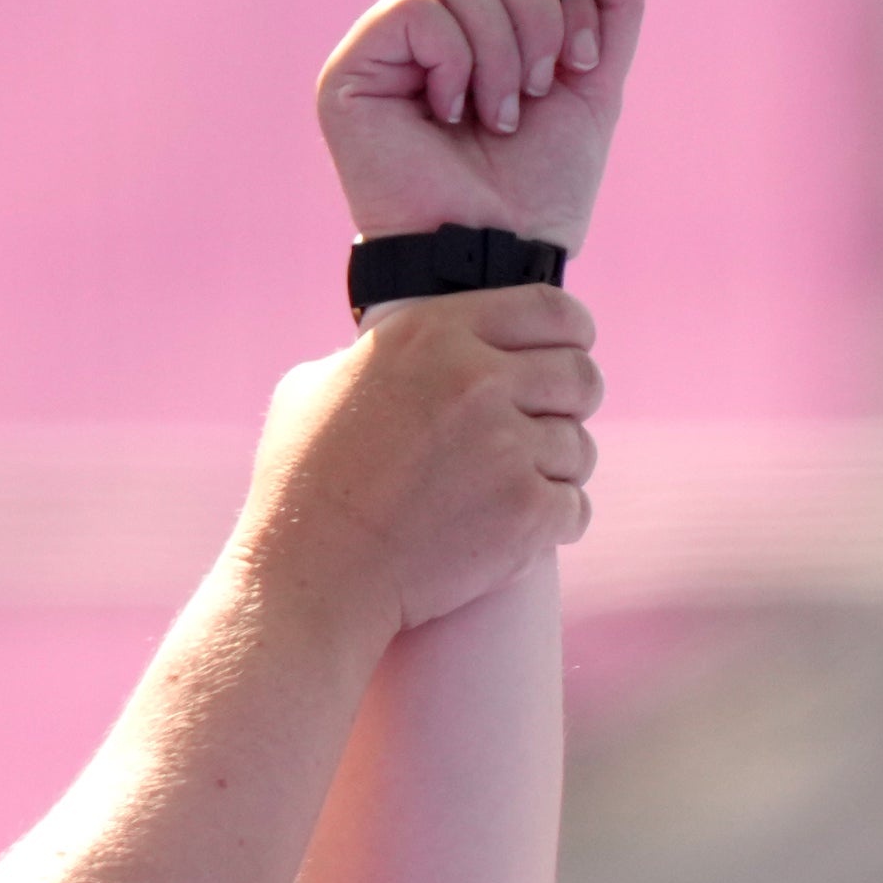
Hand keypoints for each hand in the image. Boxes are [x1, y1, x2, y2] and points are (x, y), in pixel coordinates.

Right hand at [241, 287, 598, 631]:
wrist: (313, 573)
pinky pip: (575, 507)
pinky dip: (555, 522)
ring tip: (516, 487)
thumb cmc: (302, 484)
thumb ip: (377, 356)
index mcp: (434, 334)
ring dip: (559, 468)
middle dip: (573, 401)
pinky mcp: (525, 514)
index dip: (572, 331)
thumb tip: (407, 355)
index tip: (570, 349)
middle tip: (548, 423)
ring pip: (580, 447)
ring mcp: (506, 448)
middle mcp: (477, 381)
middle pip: (581, 375)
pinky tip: (521, 529)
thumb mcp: (320, 382)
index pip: (550, 309)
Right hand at [317, 0, 643, 253]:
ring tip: (498, 113)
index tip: (582, 62)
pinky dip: (457, 60)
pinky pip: (416, 8)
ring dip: (501, 46)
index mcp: (479, 19)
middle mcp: (426, 21)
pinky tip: (451, 114)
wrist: (497, 258)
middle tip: (538, 86)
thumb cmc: (539, 189)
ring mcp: (383, 43)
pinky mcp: (350, 71)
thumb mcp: (595, 82)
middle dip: (537, 11)